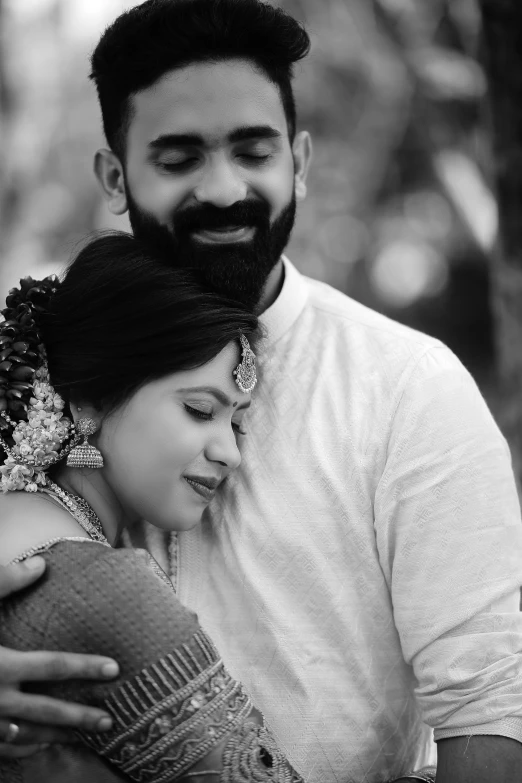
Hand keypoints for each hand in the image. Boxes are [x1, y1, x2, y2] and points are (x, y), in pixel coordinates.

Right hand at [0, 558, 118, 757]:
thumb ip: (5, 581)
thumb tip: (42, 563)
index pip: (53, 666)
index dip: (85, 667)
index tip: (115, 669)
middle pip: (46, 711)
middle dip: (79, 717)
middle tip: (110, 720)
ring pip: (26, 735)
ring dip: (56, 738)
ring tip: (85, 739)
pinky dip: (20, 749)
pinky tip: (34, 746)